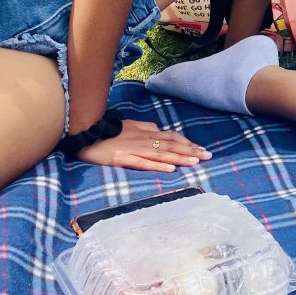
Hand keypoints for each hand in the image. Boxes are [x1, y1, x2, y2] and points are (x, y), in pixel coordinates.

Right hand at [76, 118, 211, 171]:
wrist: (87, 132)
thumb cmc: (109, 130)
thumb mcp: (132, 126)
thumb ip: (147, 128)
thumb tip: (160, 130)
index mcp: (147, 132)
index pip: (172, 138)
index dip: (188, 143)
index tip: (202, 149)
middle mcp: (145, 139)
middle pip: (172, 145)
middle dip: (191, 151)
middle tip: (208, 156)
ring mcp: (135, 149)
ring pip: (162, 153)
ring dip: (180, 157)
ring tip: (196, 162)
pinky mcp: (123, 158)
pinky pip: (143, 162)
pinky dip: (158, 165)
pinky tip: (170, 168)